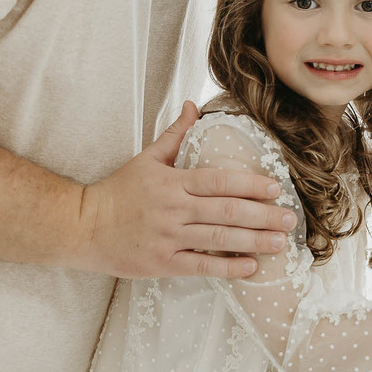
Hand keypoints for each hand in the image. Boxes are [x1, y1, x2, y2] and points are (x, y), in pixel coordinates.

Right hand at [71, 101, 296, 278]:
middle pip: (226, 212)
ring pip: (217, 240)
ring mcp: (168, 238)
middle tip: (290, 219)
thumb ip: (175, 134)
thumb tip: (193, 104)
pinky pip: (200, 266)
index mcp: (173, 182)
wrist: (81, 226)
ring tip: (280, 243)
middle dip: (262, 216)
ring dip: (253, 242)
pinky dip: (226, 268)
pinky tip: (250, 267)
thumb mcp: (146, 158)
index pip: (219, 181)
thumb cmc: (118, 191)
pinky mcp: (161, 263)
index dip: (249, 184)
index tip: (276, 188)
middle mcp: (173, 209)